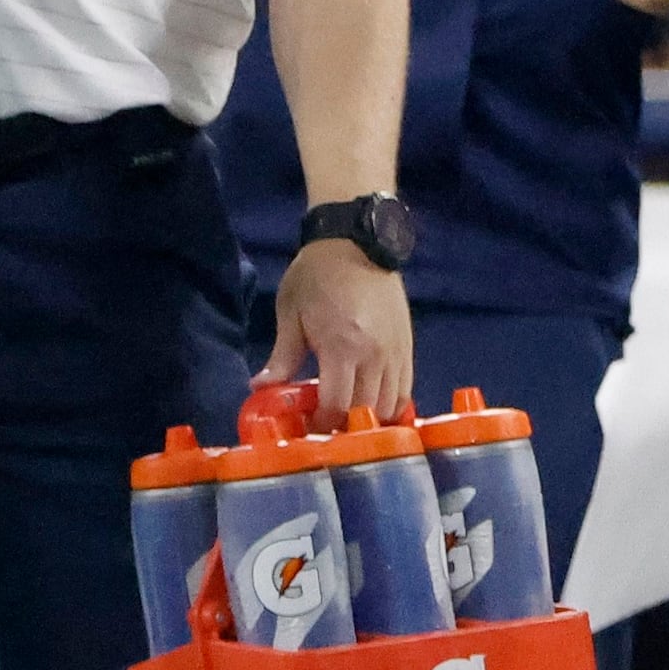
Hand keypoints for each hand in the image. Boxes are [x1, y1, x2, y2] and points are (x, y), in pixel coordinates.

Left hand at [259, 238, 414, 427]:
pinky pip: (405, 388)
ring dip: (370, 419)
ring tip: (348, 420)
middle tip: (326, 428)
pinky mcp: (408, 345)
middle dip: (345, 426)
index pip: (336, 404)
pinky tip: (372, 407)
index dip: (322, 423)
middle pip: (366, 410)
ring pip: (391, 404)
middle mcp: (375, 354)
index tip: (308, 428)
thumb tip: (260, 388)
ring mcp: (396, 351)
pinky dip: (391, 404)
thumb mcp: (290, 313)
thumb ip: (282, 357)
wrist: (355, 241)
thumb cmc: (316, 275)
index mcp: (342, 346)